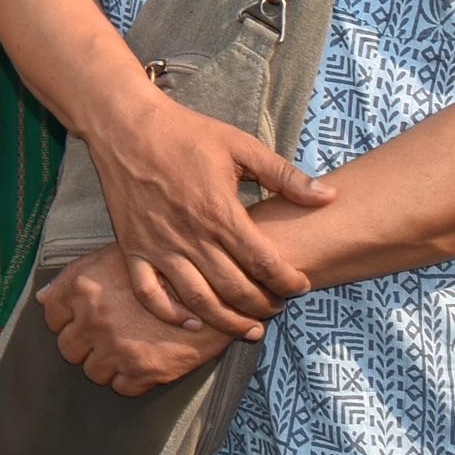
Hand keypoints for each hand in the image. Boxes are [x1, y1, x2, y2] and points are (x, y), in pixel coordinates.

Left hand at [39, 248, 237, 396]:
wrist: (216, 288)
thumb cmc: (166, 266)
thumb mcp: (116, 257)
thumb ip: (75, 277)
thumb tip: (43, 298)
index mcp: (83, 286)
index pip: (52, 316)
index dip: (67, 320)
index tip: (81, 321)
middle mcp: (94, 318)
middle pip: (68, 349)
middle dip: (84, 345)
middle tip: (105, 339)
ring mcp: (117, 347)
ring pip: (92, 372)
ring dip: (105, 365)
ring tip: (126, 351)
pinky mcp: (144, 371)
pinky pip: (121, 387)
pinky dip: (130, 379)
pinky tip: (143, 362)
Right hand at [89, 88, 331, 337]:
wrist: (125, 125)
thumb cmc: (185, 132)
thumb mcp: (240, 146)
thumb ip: (285, 175)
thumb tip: (329, 195)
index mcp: (220, 212)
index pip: (264, 262)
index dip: (288, 281)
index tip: (301, 286)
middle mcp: (190, 235)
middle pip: (236, 289)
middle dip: (264, 305)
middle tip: (278, 307)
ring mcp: (159, 245)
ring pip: (198, 300)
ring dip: (227, 322)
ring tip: (248, 329)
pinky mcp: (133, 247)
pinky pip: (150, 293)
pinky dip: (170, 315)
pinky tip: (192, 323)